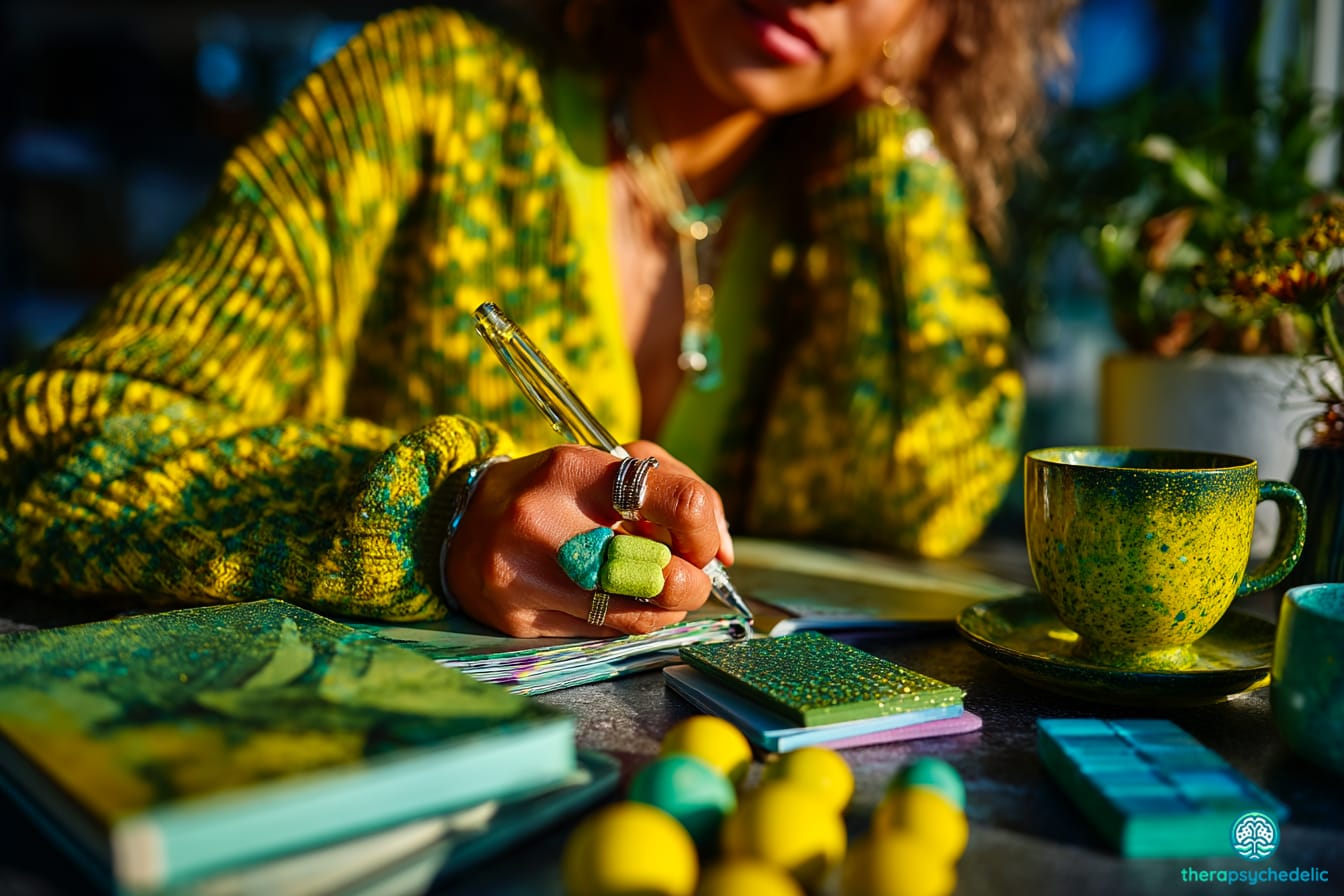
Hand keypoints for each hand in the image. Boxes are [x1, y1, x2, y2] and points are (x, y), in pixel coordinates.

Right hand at [443, 443, 732, 637]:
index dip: (705, 532)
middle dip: (691, 582)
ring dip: (665, 609)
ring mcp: (528, 578)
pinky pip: (603, 635)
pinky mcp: (520, 620)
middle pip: (664, 576)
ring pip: (639, 617)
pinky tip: (610, 600)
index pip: (680, 502)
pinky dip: (625, 621)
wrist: (462, 523)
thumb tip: (724, 554)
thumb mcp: (608, 465)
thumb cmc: (554, 492)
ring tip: (650, 588)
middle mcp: (545, 522)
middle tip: (683, 574)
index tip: (699, 542)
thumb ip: (678, 490)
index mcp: (575, 470)